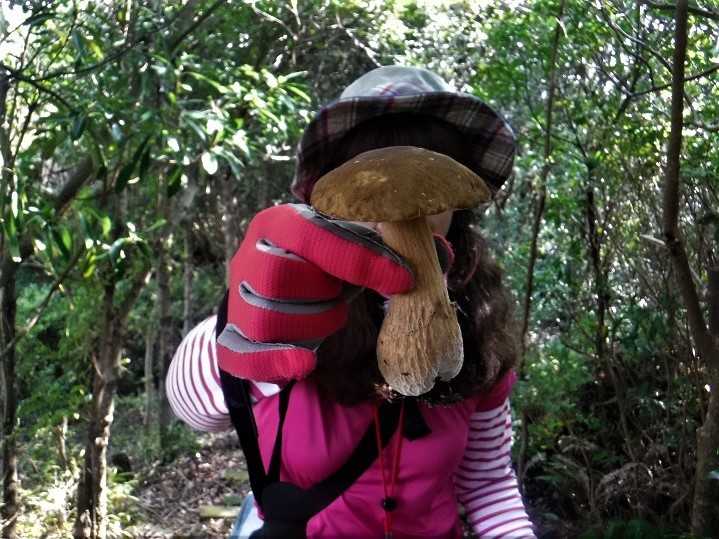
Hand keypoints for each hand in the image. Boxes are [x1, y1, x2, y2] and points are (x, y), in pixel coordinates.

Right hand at [216, 203, 414, 382]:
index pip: (311, 234)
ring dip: (312, 325)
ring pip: (265, 319)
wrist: (282, 291)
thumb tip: (439, 253)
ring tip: (331, 319)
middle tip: (345, 298)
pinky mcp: (235, 337)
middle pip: (278, 277)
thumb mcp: (356, 248)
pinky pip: (240, 355)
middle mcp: (251, 256)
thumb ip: (395, 248)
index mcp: (281, 223)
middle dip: (325, 295)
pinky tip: (305, 365)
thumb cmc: (327, 264)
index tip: (404, 281)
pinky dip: (273, 363)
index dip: (359, 259)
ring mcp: (239, 299)